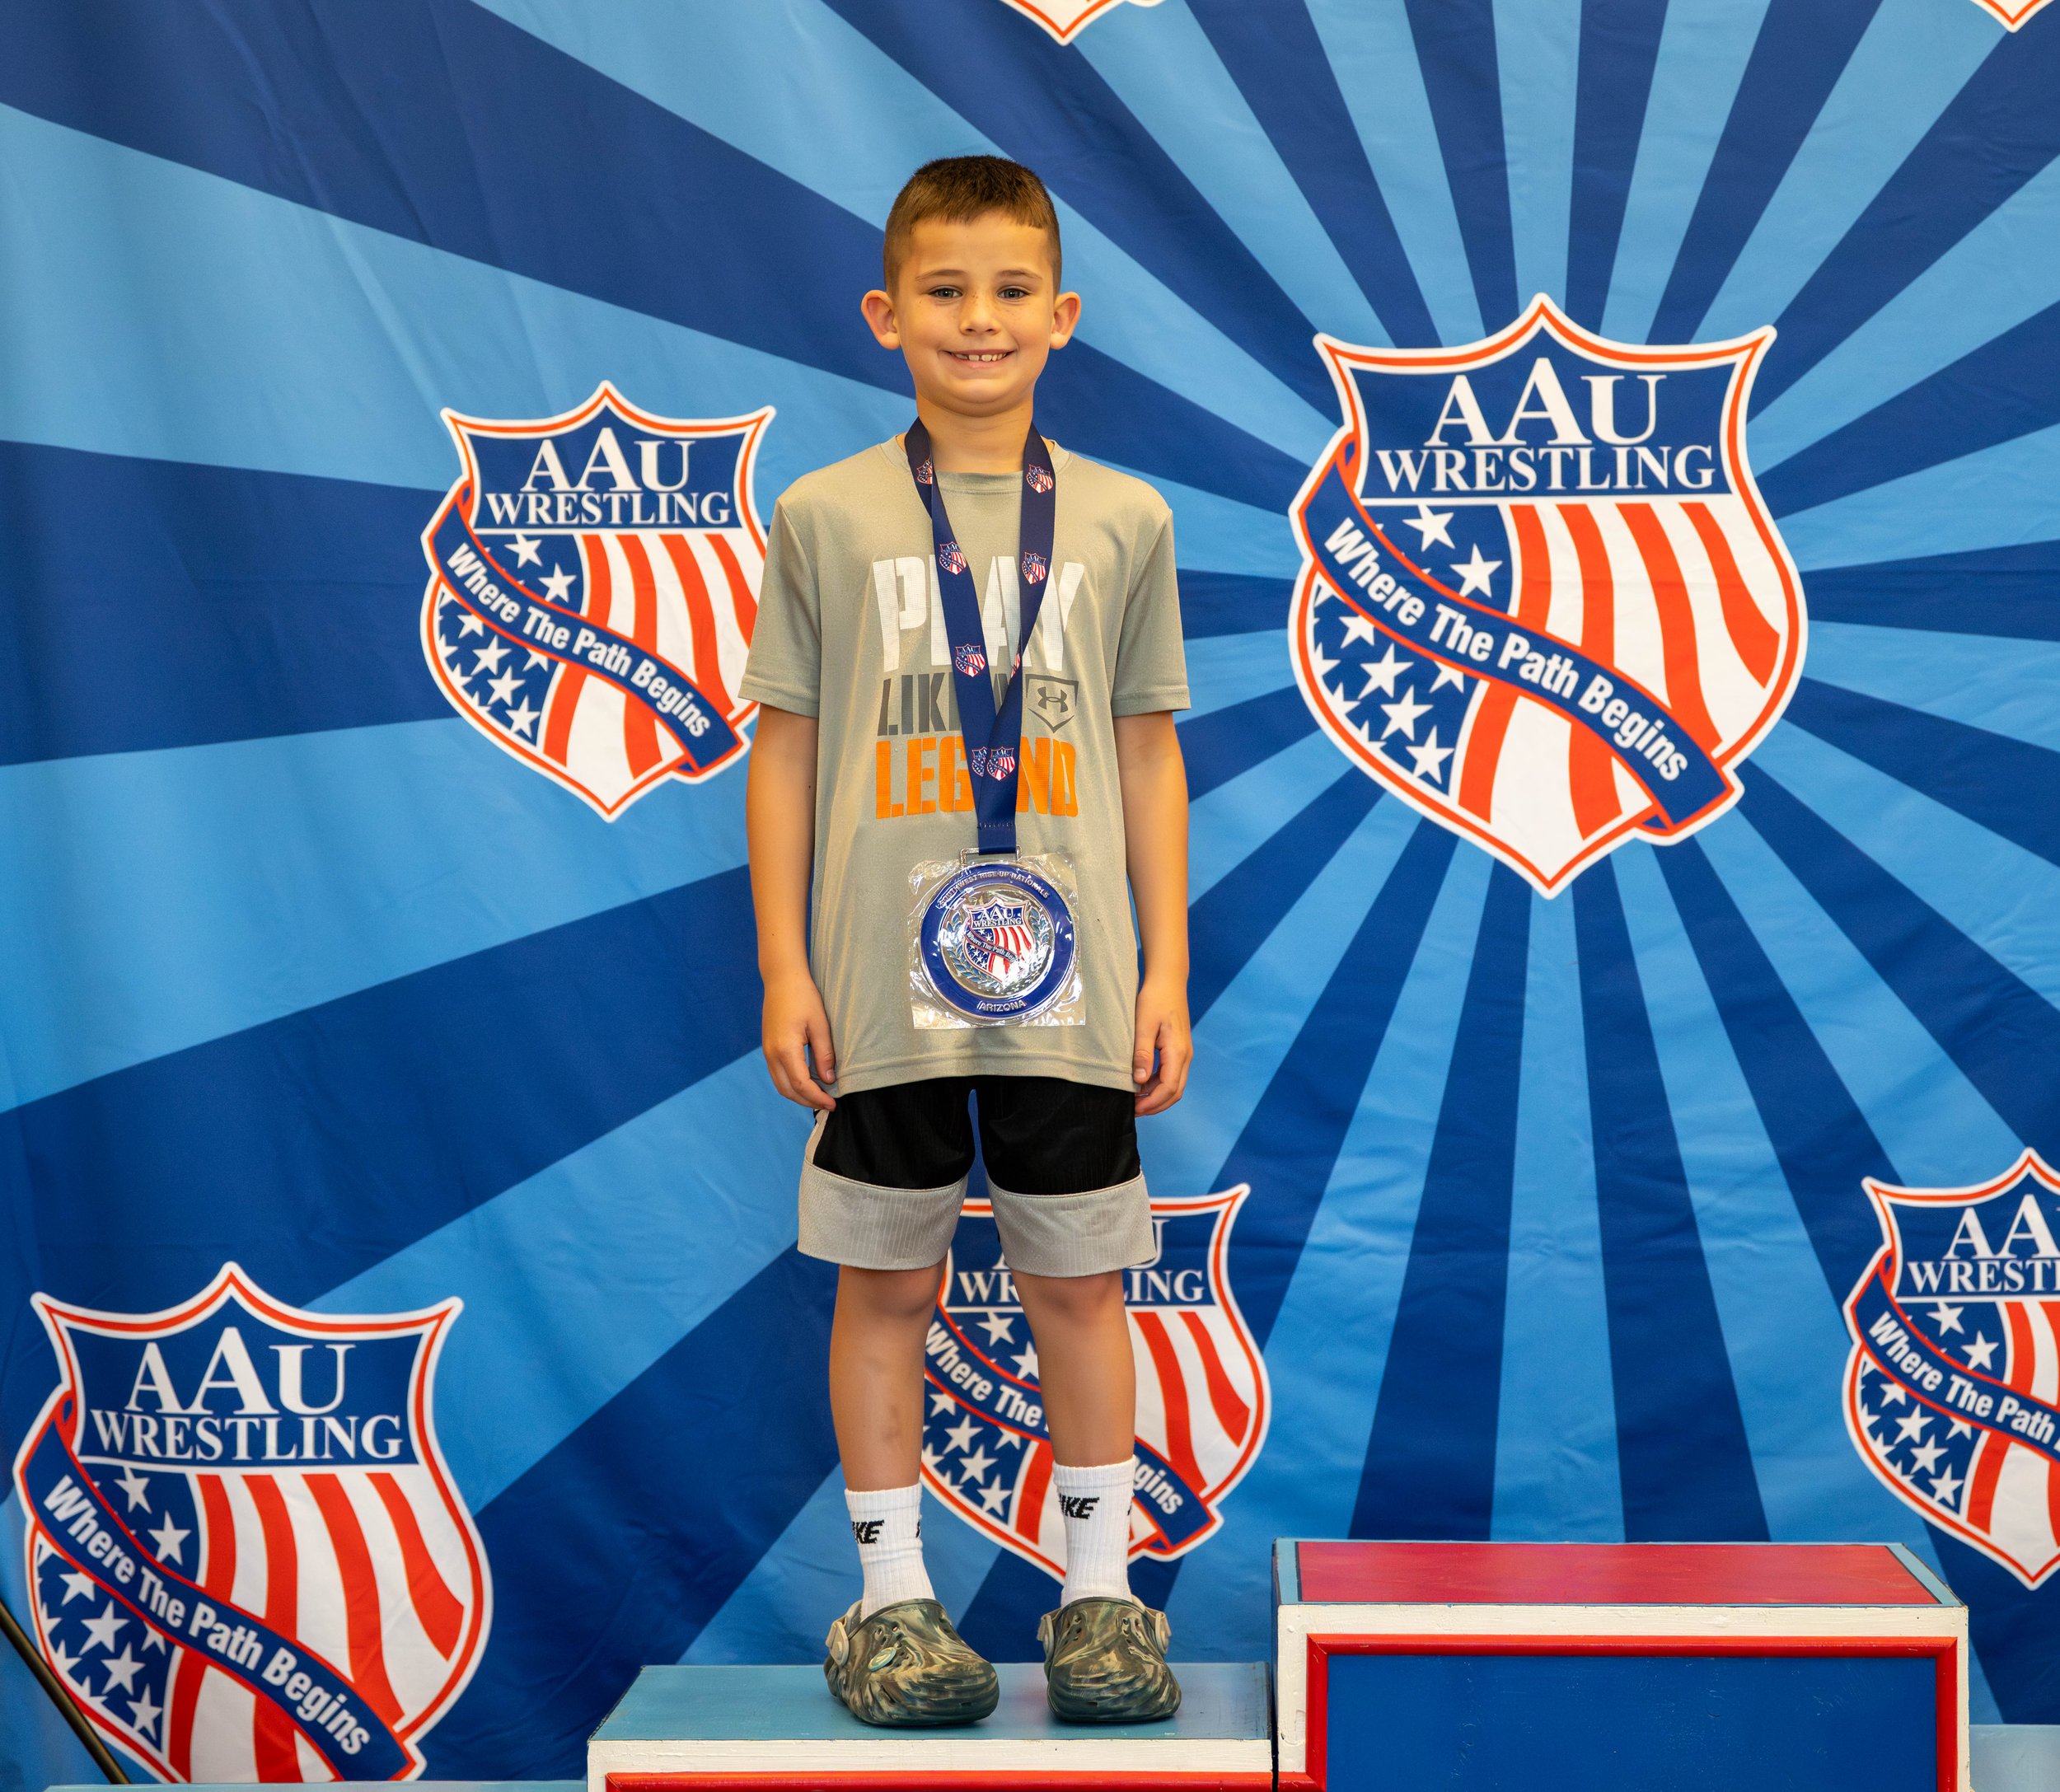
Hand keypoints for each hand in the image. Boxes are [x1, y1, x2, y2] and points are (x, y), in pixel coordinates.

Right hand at [763, 969, 836, 1110]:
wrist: (782, 979)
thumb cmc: (804, 997)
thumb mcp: (820, 1025)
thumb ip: (824, 1055)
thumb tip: (829, 1080)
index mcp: (785, 1049)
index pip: (801, 1085)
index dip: (817, 1098)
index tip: (833, 1104)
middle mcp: (772, 1054)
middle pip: (788, 1090)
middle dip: (808, 1102)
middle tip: (828, 1104)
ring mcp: (767, 1052)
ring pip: (780, 1085)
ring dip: (798, 1095)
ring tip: (818, 1097)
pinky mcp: (768, 1048)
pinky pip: (777, 1075)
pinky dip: (791, 1085)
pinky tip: (807, 1082)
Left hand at [1131, 974, 1191, 1115]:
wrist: (1168, 981)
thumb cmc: (1154, 999)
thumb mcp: (1143, 1025)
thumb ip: (1142, 1054)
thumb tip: (1140, 1081)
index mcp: (1177, 1052)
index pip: (1169, 1088)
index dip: (1152, 1103)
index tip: (1134, 1109)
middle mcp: (1185, 1056)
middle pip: (1175, 1092)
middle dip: (1155, 1105)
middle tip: (1133, 1111)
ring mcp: (1183, 1053)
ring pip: (1174, 1085)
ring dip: (1156, 1096)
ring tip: (1135, 1101)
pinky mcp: (1178, 1050)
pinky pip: (1171, 1075)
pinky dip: (1157, 1085)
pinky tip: (1141, 1085)